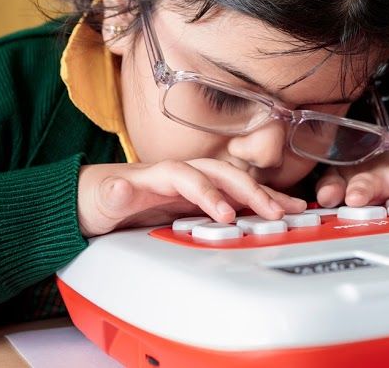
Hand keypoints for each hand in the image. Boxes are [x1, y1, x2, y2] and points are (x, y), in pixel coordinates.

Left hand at [76, 158, 306, 236]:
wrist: (94, 197)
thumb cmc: (98, 198)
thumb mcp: (99, 199)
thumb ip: (112, 193)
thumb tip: (116, 187)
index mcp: (159, 174)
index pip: (189, 177)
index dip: (207, 193)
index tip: (223, 214)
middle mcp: (182, 174)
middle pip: (222, 174)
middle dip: (249, 190)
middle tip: (273, 211)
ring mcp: (194, 185)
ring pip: (235, 183)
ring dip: (264, 194)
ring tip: (294, 208)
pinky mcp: (202, 198)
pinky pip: (236, 197)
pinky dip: (260, 202)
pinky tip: (283, 209)